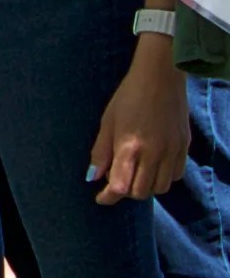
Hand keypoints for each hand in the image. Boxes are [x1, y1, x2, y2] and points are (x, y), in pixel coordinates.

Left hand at [93, 35, 188, 203]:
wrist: (160, 79)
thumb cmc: (128, 97)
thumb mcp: (107, 122)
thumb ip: (100, 151)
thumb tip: (92, 176)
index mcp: (130, 146)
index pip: (120, 186)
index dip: (109, 197)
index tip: (100, 197)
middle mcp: (154, 153)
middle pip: (141, 192)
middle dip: (126, 191)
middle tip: (117, 179)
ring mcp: (172, 152)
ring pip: (160, 188)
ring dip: (145, 186)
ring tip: (135, 173)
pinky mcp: (184, 148)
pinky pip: (175, 176)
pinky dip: (163, 178)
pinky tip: (153, 166)